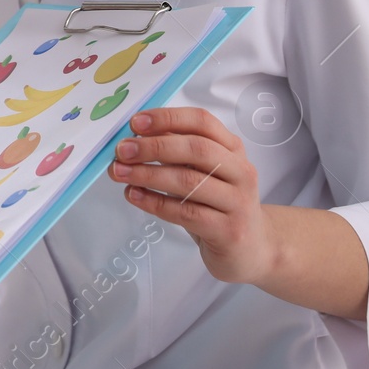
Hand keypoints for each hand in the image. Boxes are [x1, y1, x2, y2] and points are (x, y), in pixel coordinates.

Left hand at [107, 106, 277, 285]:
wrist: (250, 249)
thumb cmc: (217, 205)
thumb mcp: (202, 172)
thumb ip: (175, 152)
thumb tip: (133, 138)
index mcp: (232, 149)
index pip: (202, 122)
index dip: (167, 119)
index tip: (135, 122)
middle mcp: (240, 172)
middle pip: (196, 149)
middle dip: (153, 147)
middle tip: (122, 150)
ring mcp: (238, 202)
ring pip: (188, 182)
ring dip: (147, 174)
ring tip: (118, 172)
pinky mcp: (229, 231)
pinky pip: (185, 212)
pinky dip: (154, 202)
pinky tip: (134, 195)